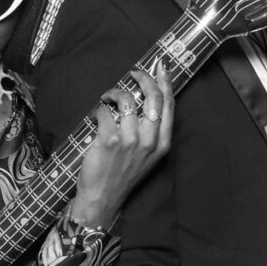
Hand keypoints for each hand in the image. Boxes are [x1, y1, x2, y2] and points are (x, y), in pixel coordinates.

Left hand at [70, 63, 174, 228]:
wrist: (102, 198)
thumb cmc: (123, 174)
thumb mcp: (147, 156)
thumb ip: (150, 131)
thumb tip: (146, 100)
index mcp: (162, 143)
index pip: (168, 104)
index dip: (165, 81)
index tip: (160, 67)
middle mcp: (149, 141)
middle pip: (153, 96)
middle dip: (144, 77)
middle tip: (134, 72)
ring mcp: (130, 141)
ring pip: (127, 99)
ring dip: (114, 93)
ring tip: (107, 98)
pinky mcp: (109, 140)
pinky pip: (105, 112)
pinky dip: (99, 109)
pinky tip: (97, 114)